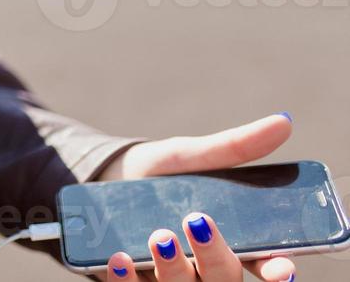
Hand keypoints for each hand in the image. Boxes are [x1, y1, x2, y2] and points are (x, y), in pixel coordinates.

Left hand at [89, 113, 296, 280]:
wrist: (104, 180)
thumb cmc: (161, 174)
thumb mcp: (192, 157)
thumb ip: (234, 148)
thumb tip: (283, 122)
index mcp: (231, 244)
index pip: (263, 265)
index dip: (274, 270)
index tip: (280, 267)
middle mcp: (204, 269)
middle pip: (224, 279)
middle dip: (215, 256)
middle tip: (198, 221)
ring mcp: (170, 280)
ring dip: (173, 268)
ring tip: (159, 236)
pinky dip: (127, 278)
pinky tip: (120, 258)